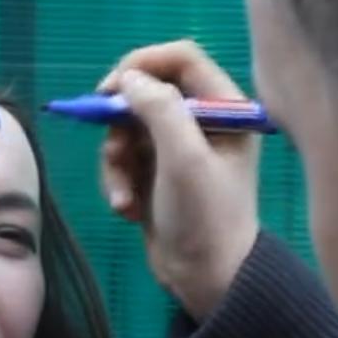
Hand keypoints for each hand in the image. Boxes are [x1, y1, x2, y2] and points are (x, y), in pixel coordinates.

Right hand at [98, 39, 261, 319]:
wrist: (207, 279)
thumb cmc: (205, 217)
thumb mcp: (183, 157)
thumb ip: (158, 108)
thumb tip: (128, 78)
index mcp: (225, 108)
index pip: (182, 58)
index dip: (143, 64)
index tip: (113, 88)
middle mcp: (203, 121)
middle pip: (147, 90)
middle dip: (122, 121)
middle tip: (111, 144)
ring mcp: (178, 148)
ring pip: (128, 127)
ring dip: (116, 160)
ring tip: (124, 195)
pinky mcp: (157, 173)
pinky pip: (123, 158)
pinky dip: (118, 181)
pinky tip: (128, 210)